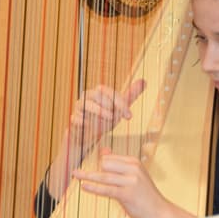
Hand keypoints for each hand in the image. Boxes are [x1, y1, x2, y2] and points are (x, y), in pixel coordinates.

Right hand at [45, 79, 146, 198]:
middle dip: (110, 104)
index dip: (120, 102)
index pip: (108, 91)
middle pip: (96, 93)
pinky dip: (83, 121)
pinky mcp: (73, 121)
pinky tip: (90, 126)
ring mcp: (79, 109)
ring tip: (109, 119)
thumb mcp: (119, 109)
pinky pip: (75, 118)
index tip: (129, 115)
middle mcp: (87, 98)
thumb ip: (130, 95)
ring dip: (98, 110)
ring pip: (85, 103)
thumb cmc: (104, 119)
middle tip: (118, 116)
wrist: (89, 136)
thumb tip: (144, 81)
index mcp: (98, 93)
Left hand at [72, 147, 191, 217]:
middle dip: (93, 170)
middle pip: (105, 164)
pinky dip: (94, 188)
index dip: (98, 163)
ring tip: (75, 174)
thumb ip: (118, 163)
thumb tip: (102, 150)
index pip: (110, 158)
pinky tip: (84, 186)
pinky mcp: (127, 194)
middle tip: (77, 173)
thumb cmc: (145, 194)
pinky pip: (106, 190)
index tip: (85, 167)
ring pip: (103, 176)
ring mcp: (130, 181)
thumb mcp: (134, 175)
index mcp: (134, 162)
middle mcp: (133, 169)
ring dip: (87, 176)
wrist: (160, 212)